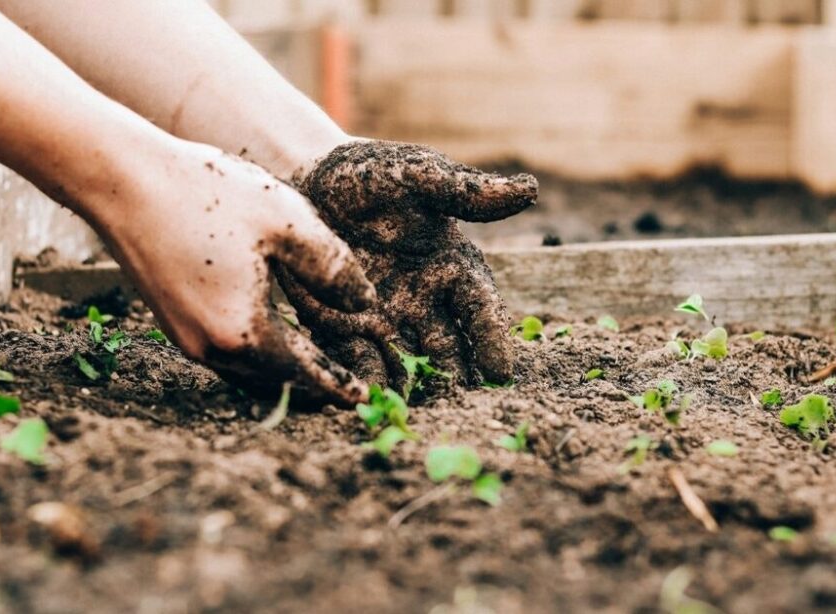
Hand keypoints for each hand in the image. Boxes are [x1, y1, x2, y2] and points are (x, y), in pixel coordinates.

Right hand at [90, 140, 375, 404]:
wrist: (123, 180)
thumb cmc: (207, 193)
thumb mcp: (287, 221)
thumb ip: (333, 267)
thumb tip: (365, 303)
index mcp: (243, 331)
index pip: (304, 372)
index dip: (337, 384)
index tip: (362, 398)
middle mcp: (210, 347)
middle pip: (274, 381)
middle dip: (311, 386)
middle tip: (345, 387)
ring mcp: (185, 337)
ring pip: (246, 371)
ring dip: (282, 372)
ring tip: (315, 365)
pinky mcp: (170, 320)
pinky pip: (224, 353)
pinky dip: (255, 354)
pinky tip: (271, 335)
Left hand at [281, 140, 537, 388]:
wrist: (306, 179)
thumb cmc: (370, 174)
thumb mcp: (417, 176)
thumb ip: (465, 191)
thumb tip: (529, 190)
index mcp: (452, 267)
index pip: (480, 309)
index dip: (492, 339)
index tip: (501, 372)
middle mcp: (425, 301)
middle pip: (449, 348)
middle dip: (456, 379)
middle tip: (462, 409)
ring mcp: (386, 319)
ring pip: (408, 363)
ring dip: (414, 389)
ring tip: (417, 415)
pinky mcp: (344, 328)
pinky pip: (359, 360)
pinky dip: (367, 380)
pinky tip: (370, 401)